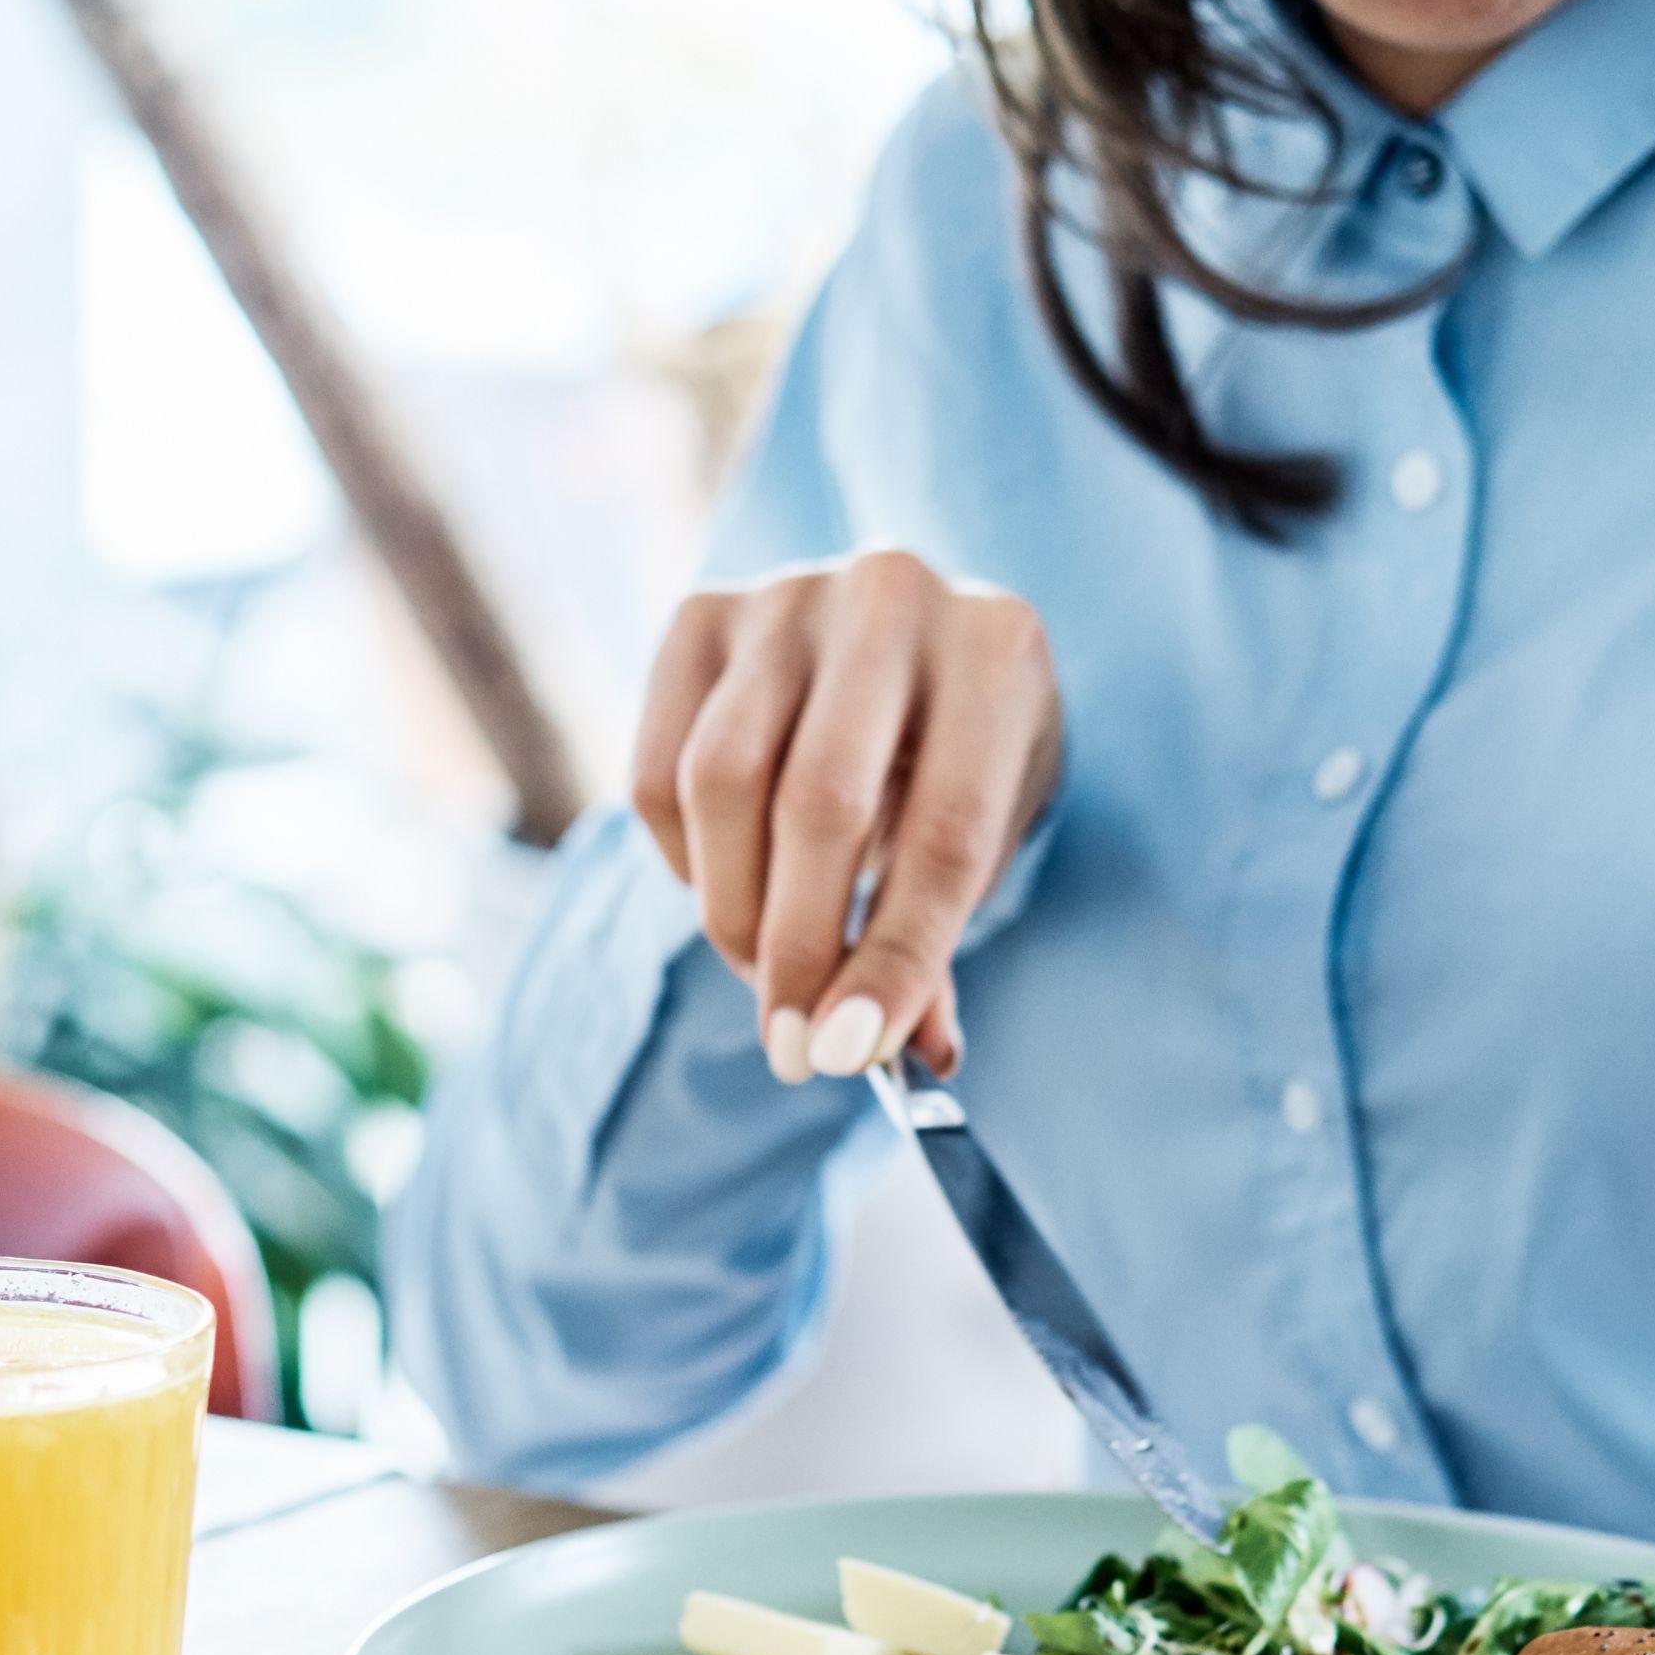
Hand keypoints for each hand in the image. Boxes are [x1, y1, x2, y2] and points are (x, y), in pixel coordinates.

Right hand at [624, 548, 1057, 1080]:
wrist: (913, 635)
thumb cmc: (958, 753)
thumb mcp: (984, 831)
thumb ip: (940, 939)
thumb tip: (910, 1059)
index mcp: (996, 647)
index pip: (945, 830)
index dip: (895, 957)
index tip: (848, 1055)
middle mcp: (892, 596)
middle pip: (820, 806)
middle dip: (798, 951)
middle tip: (793, 1047)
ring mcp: (786, 595)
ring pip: (720, 784)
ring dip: (732, 912)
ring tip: (764, 972)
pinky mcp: (699, 613)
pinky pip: (658, 770)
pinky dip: (683, 860)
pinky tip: (728, 882)